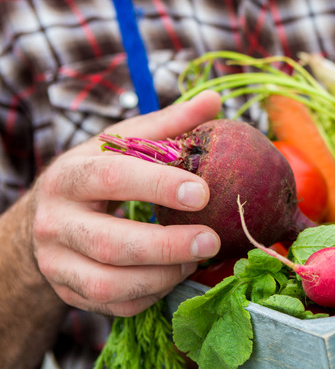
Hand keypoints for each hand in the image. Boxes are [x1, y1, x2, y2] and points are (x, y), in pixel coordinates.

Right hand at [29, 91, 222, 315]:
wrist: (50, 217)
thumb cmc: (100, 175)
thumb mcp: (123, 145)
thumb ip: (168, 125)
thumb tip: (214, 99)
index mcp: (71, 175)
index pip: (111, 178)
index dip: (158, 185)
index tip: (203, 192)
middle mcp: (56, 222)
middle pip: (110, 243)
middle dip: (167, 245)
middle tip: (212, 241)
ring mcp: (57, 262)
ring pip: (109, 283)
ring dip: (162, 276)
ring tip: (196, 259)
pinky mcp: (69, 293)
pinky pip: (114, 305)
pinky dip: (151, 295)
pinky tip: (174, 275)